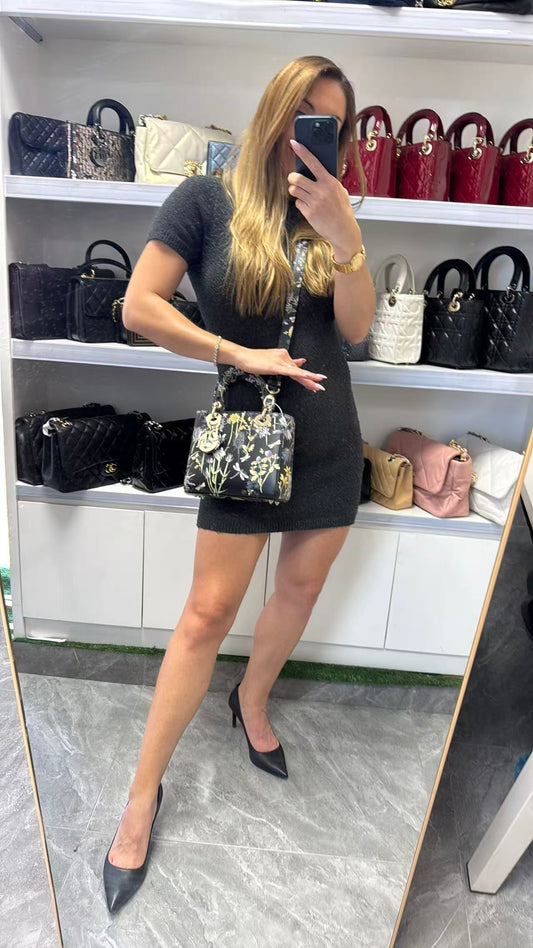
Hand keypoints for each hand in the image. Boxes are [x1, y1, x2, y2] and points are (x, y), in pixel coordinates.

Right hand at [235, 347, 326, 391]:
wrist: (243, 356)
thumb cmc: (253, 359)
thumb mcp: (270, 362)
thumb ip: (280, 364)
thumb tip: (289, 366)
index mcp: (283, 357)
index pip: (297, 369)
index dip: (306, 377)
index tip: (316, 381)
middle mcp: (284, 357)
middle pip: (299, 371)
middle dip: (311, 380)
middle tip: (321, 386)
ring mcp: (280, 361)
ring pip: (297, 372)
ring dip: (309, 379)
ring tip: (318, 385)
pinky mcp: (276, 366)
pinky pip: (290, 371)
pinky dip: (299, 375)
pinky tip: (307, 377)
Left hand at [288, 139, 362, 259]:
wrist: (343, 230)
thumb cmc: (342, 209)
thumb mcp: (340, 191)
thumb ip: (328, 181)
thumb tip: (316, 171)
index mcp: (330, 182)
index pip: (313, 162)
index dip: (302, 152)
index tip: (294, 143)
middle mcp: (321, 190)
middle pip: (296, 177)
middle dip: (292, 178)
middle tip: (294, 180)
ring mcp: (314, 202)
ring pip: (293, 190)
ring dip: (294, 190)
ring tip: (301, 193)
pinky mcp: (309, 213)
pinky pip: (297, 203)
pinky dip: (300, 204)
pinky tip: (308, 207)